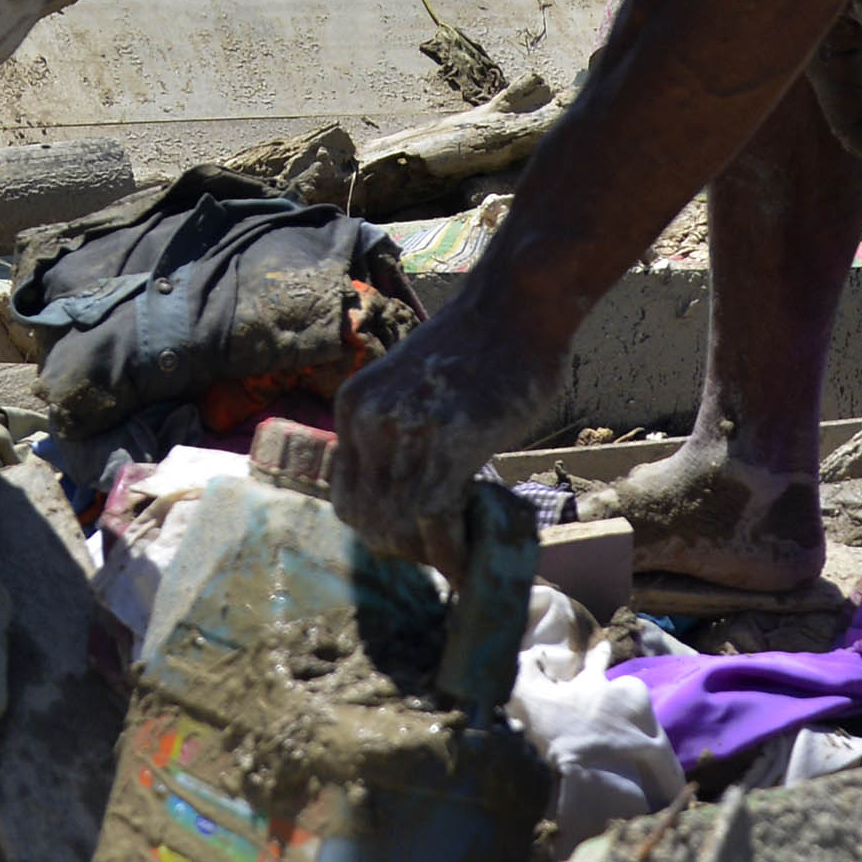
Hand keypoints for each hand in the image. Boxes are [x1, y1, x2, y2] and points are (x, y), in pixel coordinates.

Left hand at [331, 298, 567, 568]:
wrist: (515, 304)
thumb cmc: (477, 347)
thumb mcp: (410, 389)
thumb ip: (398, 437)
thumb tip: (410, 502)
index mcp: (353, 408)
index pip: (346, 500)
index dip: (379, 530)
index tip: (416, 538)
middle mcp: (370, 421)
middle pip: (368, 521)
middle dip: (406, 548)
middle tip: (444, 550)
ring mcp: (408, 431)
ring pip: (399, 526)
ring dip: (431, 553)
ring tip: (462, 553)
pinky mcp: (451, 440)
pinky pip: (436, 516)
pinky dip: (453, 549)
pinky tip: (472, 557)